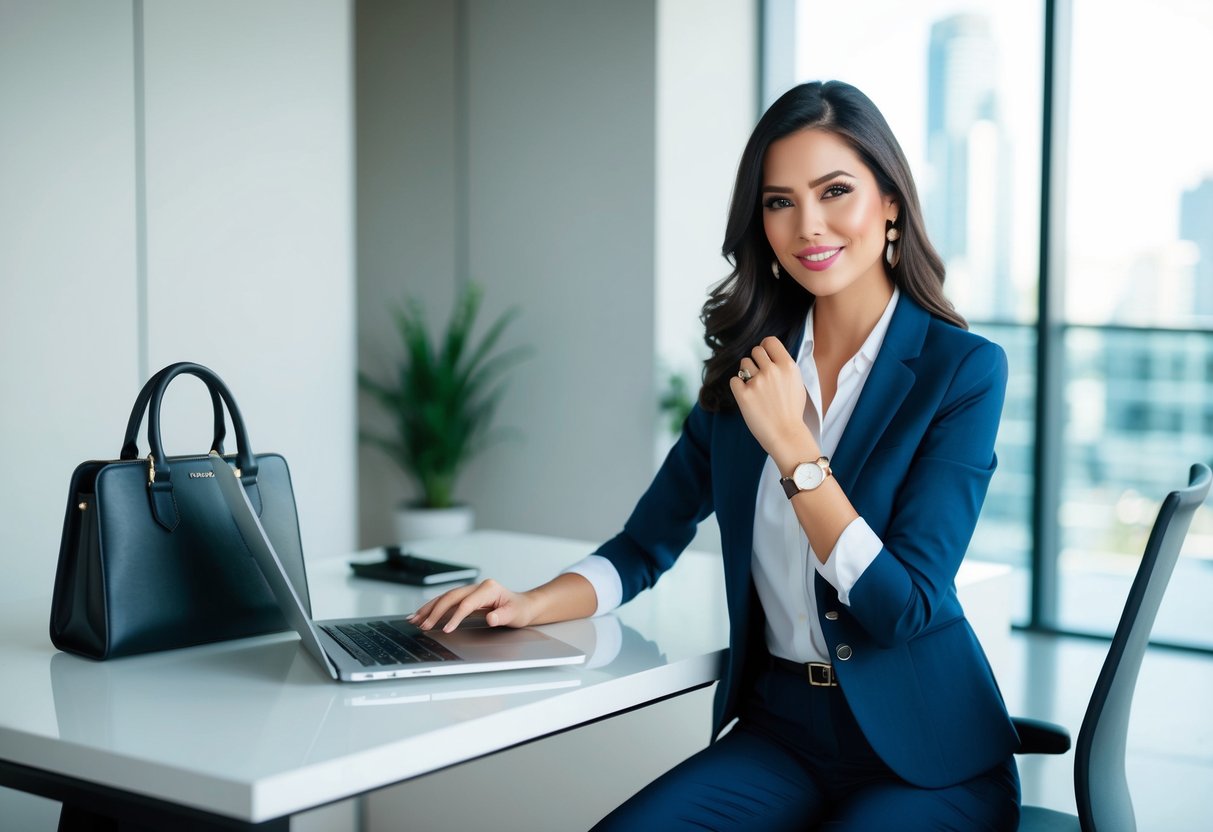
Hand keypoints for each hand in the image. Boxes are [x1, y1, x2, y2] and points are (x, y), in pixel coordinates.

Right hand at [408, 579, 535, 632]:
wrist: (523, 605)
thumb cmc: (519, 610)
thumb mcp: (515, 614)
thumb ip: (502, 616)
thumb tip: (491, 618)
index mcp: (488, 589)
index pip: (466, 603)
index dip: (455, 616)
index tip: (446, 629)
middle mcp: (477, 587)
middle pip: (451, 597)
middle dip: (435, 612)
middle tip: (423, 626)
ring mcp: (470, 591)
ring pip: (445, 598)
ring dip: (429, 609)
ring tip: (414, 619)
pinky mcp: (466, 598)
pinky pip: (447, 602)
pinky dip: (433, 608)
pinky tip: (422, 615)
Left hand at [728, 336, 816, 462]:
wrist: (786, 434)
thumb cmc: (792, 411)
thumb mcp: (797, 383)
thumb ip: (784, 367)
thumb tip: (770, 355)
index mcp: (788, 366)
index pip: (770, 341)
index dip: (765, 347)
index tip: (764, 355)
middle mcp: (772, 371)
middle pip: (755, 351)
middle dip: (756, 361)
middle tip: (760, 376)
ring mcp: (757, 382)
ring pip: (744, 363)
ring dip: (746, 373)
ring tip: (755, 388)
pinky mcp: (743, 395)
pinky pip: (734, 381)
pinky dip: (738, 387)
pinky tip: (747, 396)